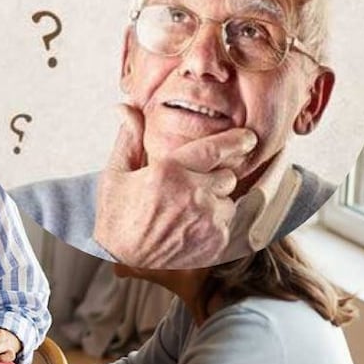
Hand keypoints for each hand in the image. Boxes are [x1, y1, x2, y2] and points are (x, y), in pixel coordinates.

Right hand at [94, 104, 256, 268]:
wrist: (119, 256)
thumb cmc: (116, 213)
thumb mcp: (116, 171)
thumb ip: (130, 137)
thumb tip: (125, 106)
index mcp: (170, 171)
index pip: (216, 148)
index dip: (236, 141)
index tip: (248, 138)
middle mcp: (193, 193)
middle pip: (226, 175)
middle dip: (212, 178)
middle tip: (188, 188)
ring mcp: (206, 219)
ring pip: (228, 199)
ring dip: (214, 202)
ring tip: (186, 211)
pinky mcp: (215, 240)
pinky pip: (226, 222)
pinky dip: (212, 223)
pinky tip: (188, 227)